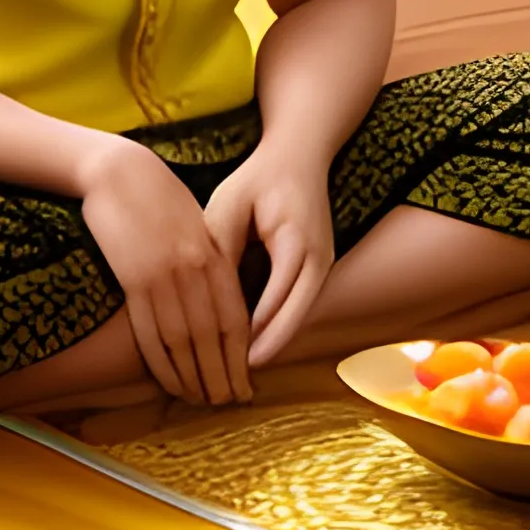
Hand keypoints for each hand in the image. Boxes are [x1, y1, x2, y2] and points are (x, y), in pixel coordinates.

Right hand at [77, 139, 253, 403]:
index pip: (236, 317)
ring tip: (205, 401)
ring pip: (185, 340)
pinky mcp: (134, 279)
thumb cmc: (158, 199)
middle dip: (224, 374)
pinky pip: (150, 331)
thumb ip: (209, 262)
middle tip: (232, 402)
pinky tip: (171, 383)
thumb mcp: (195, 227)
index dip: (243, 354)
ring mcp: (165, 276)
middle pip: (214, 336)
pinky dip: (162, 363)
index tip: (248, 379)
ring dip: (196, 376)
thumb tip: (217, 299)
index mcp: (215, 257)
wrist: (120, 172)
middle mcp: (196, 271)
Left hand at [201, 144, 334, 372]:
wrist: (301, 155)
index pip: (281, 294)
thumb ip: (220, 247)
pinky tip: (254, 343)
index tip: (233, 355)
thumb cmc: (260, 177)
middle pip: (297, 313)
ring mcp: (324, 264)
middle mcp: (320, 257)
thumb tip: (204, 292)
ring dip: (276, 340)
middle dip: (270, 346)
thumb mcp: (231, 204)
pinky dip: (279, 324)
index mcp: (298, 240)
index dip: (258, 327)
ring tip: (243, 368)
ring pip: (301, 313)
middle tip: (239, 375)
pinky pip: (300, 302)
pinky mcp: (318, 267)